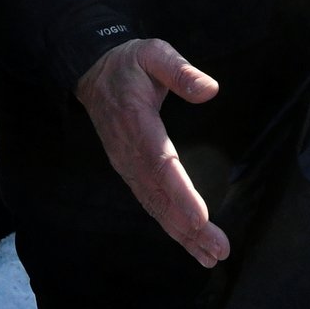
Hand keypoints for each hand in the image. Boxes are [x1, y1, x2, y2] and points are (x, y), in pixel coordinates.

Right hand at [75, 38, 229, 267]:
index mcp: (136, 121)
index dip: (179, 193)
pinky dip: (168, 223)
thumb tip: (210, 89)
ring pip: (153, 204)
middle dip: (187, 226)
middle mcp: (128, 150)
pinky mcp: (129, 169)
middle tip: (217, 250)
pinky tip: (188, 240)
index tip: (200, 218)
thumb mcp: (154, 52)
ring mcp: (126, 163)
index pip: (160, 163)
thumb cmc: (130, 62)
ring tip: (209, 255)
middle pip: (159, 194)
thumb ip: (180, 71)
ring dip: (181, 232)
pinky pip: (148, 200)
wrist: (92, 71)